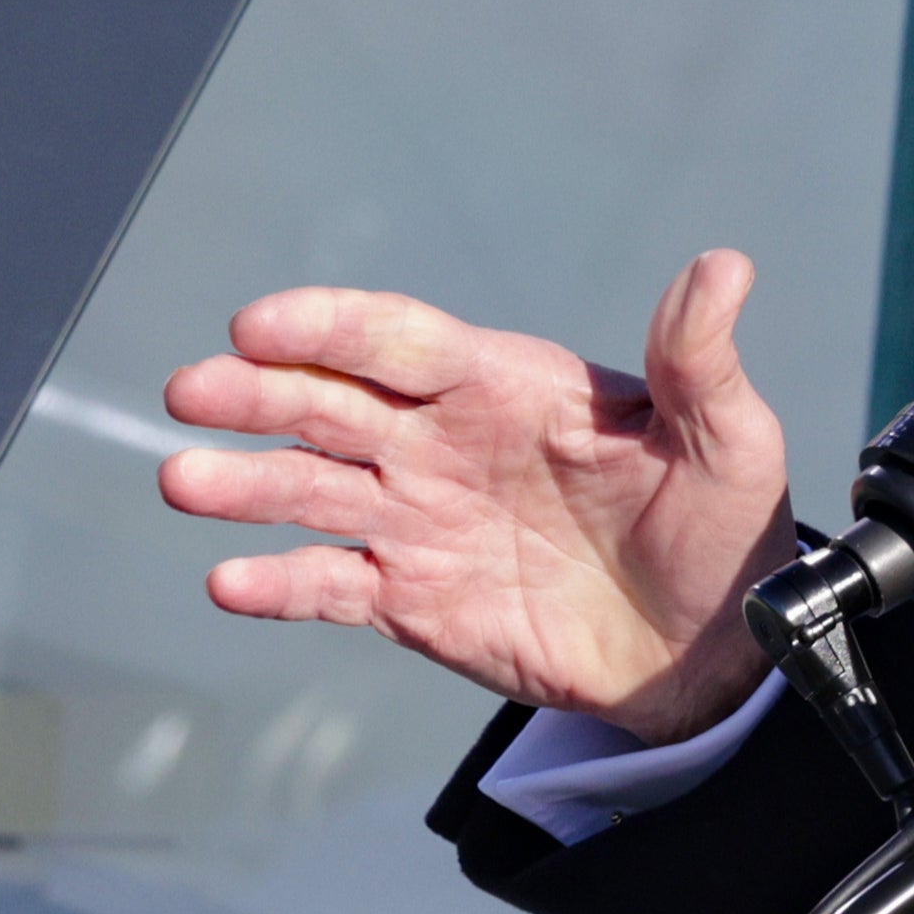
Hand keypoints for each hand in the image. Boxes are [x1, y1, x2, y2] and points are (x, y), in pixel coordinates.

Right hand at [157, 252, 797, 740]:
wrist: (709, 646)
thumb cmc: (719, 527)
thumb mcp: (729, 440)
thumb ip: (700, 361)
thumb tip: (725, 267)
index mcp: (503, 386)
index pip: (397, 339)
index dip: (328, 327)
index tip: (258, 324)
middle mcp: (441, 443)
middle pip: (328, 404)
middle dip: (255, 393)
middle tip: (193, 391)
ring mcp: (416, 519)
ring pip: (308, 491)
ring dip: (242, 484)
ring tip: (185, 482)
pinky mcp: (409, 599)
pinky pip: (328, 586)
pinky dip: (275, 584)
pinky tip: (228, 581)